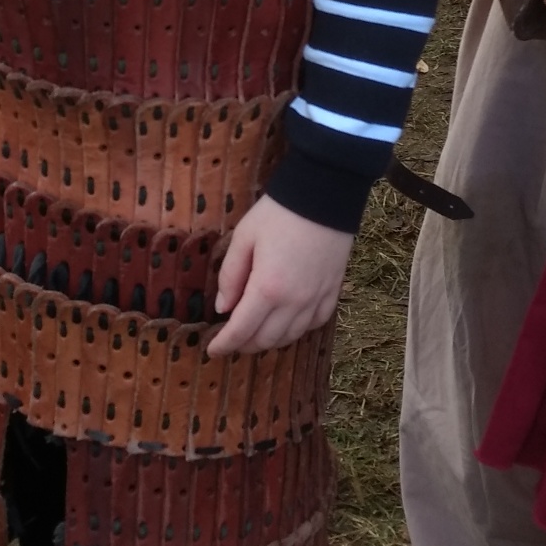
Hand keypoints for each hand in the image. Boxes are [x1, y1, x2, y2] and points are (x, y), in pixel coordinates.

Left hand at [206, 194, 352, 356]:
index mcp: (267, 288)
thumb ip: (230, 276)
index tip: (212, 350)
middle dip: (244, 345)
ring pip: (290, 337)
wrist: (324, 196)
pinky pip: (313, 325)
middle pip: (265, 340)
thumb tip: (222, 307)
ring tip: (254, 333)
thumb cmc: (278, 213)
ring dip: (268, 340)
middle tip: (231, 339)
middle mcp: (294, 302)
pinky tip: (285, 323)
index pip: (241, 331)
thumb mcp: (244, 238)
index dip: (224, 344)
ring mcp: (316, 300)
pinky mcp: (333, 293)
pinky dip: (296, 330)